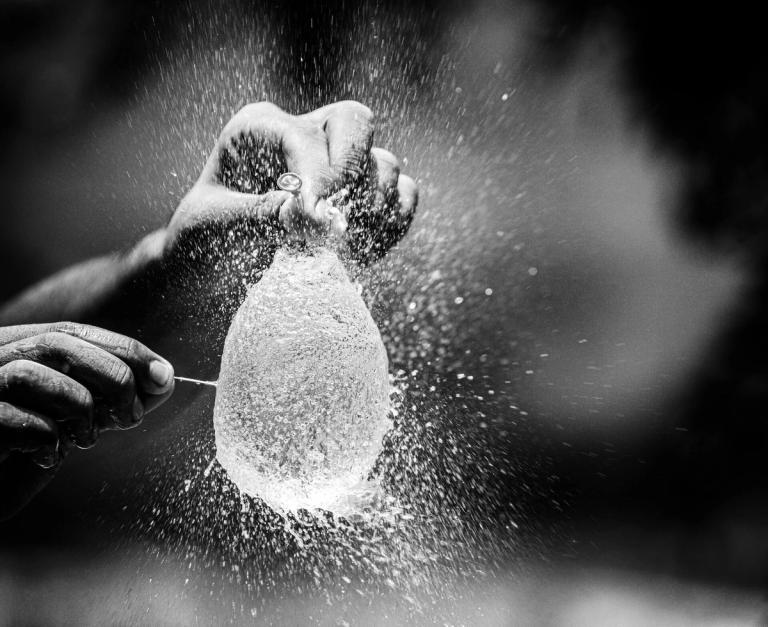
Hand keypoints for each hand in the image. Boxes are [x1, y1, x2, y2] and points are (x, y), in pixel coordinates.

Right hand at [0, 322, 173, 518]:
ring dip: (77, 407)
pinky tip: (48, 456)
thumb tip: (163, 380)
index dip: (125, 350)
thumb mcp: (71, 417)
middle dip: (113, 376)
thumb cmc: (20, 452)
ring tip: (85, 438)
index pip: (75, 332)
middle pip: (59, 343)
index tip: (163, 376)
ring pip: (30, 375)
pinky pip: (12, 420)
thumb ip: (108, 396)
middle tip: (131, 415)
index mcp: (16, 349)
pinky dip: (44, 438)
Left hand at [164, 100, 417, 273]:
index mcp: (258, 129)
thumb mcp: (214, 228)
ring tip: (345, 247)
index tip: (314, 220)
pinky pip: (403, 197)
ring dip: (375, 209)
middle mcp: (303, 136)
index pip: (302, 134)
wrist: (212, 278)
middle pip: (356, 123)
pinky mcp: (360, 199)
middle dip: (355, 172)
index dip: (317, 175)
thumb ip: (260, 215)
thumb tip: (316, 214)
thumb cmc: (203, 245)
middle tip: (339, 221)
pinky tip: (365, 253)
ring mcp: (338, 166)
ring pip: (385, 164)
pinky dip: (395, 223)